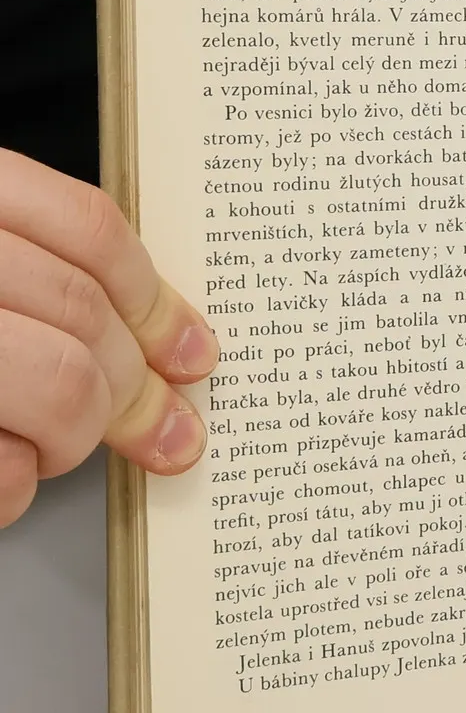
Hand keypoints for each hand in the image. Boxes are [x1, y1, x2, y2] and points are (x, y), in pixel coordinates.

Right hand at [0, 149, 218, 527]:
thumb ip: (52, 285)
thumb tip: (180, 346)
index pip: (85, 226)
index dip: (156, 299)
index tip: (199, 356)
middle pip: (86, 314)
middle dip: (135, 387)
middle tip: (158, 430)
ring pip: (61, 388)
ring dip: (75, 436)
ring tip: (47, 448)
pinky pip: (5, 470)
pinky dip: (15, 486)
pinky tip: (3, 473)